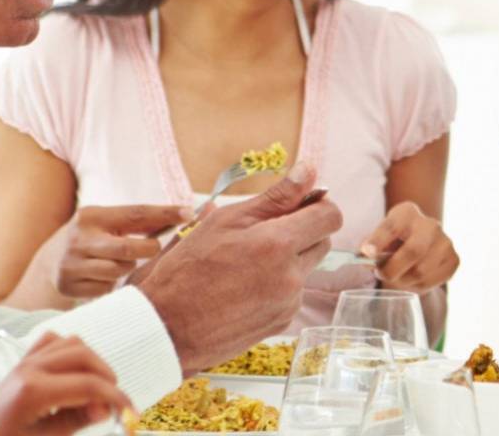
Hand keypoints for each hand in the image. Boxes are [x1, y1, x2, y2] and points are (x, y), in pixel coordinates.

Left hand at [0, 334, 132, 435]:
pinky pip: (52, 342)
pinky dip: (71, 351)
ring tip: (98, 388)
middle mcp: (30, 369)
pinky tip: (76, 372)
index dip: (116, 397)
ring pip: (72, 343)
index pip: (89, 384)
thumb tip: (107, 408)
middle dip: (107, 377)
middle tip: (114, 402)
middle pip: (84, 356)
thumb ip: (78, 420)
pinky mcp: (23, 362)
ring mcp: (25, 362)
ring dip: (92, 361)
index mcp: (34, 391)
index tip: (131, 412)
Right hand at [39, 204, 189, 299]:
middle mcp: (79, 239)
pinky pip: (106, 289)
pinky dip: (111, 284)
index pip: (135, 214)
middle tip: (152, 249)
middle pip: (128, 249)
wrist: (49, 262)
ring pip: (119, 271)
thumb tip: (184, 215)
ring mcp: (72, 264)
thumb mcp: (108, 223)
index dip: (164, 214)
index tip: (188, 213)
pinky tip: (101, 277)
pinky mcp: (69, 285)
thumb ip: (139, 222)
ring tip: (116, 262)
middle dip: (148, 250)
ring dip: (126, 268)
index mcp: (91, 216)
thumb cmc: (93, 238)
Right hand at [137, 164, 342, 372]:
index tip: (297, 205)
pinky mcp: (282, 323)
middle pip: (322, 241)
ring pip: (305, 268)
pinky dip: (277, 285)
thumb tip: (310, 170)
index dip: (317, 205)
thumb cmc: (188, 268)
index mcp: (279, 245)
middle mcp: (292, 277)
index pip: (331, 216)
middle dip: (302, 232)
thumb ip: (276, 196)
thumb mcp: (226, 220)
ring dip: (288, 260)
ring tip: (245, 264)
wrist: (167, 328)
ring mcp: (289, 303)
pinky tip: (244, 288)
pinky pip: (292, 294)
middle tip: (263, 233)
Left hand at [362, 202, 458, 291]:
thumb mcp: (379, 238)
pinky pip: (431, 281)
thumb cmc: (394, 242)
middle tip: (381, 274)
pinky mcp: (454, 260)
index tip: (366, 252)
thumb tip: (364, 256)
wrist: (423, 244)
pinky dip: (416, 286)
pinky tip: (411, 280)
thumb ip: (369, 246)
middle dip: (393, 269)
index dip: (378, 240)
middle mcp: (430, 224)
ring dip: (403, 280)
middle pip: (413, 251)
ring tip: (396, 277)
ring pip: (421, 271)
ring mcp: (445, 242)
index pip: (392, 226)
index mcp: (407, 213)